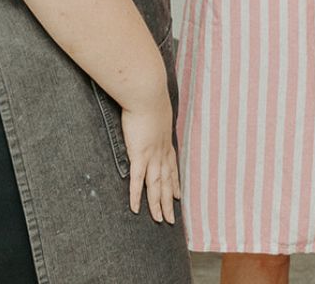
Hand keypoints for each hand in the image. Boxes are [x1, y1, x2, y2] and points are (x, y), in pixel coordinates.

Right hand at [122, 94, 180, 223]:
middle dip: (169, 200)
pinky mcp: (139, 154)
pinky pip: (138, 180)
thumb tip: (152, 112)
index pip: (172, 166)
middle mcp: (162, 150)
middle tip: (172, 218)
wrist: (147, 93)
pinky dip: (136, 195)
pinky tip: (136, 208)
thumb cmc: (150, 95)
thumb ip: (155, 115)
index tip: (178, 195)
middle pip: (166, 181)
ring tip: (160, 220)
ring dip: (157, 204)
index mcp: (166, 140)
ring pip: (155, 185)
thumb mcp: (157, 107)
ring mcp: (152, 154)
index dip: (175, 182)